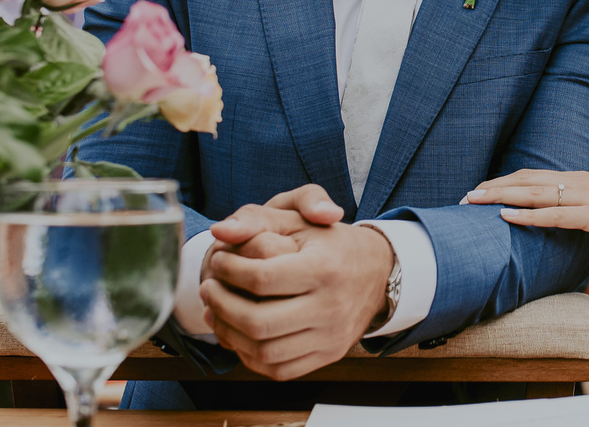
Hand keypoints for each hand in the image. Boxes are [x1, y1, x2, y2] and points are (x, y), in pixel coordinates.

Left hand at [200, 186, 392, 379]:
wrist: (379, 272)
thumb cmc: (333, 243)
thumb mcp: (300, 219)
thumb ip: (257, 219)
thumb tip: (220, 230)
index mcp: (325, 268)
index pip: (262, 279)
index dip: (229, 271)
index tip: (218, 260)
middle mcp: (331, 306)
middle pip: (259, 322)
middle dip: (222, 305)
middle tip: (210, 288)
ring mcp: (331, 335)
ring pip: (264, 352)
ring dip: (229, 334)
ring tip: (217, 311)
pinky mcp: (329, 355)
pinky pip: (279, 369)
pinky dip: (250, 356)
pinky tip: (240, 333)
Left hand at [464, 168, 588, 234]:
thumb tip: (577, 209)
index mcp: (581, 179)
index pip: (534, 175)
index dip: (506, 181)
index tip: (481, 188)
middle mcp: (578, 183)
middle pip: (526, 180)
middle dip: (492, 188)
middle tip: (464, 196)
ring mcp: (586, 198)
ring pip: (533, 194)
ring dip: (500, 197)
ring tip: (473, 201)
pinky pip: (555, 215)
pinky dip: (528, 215)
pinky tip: (507, 216)